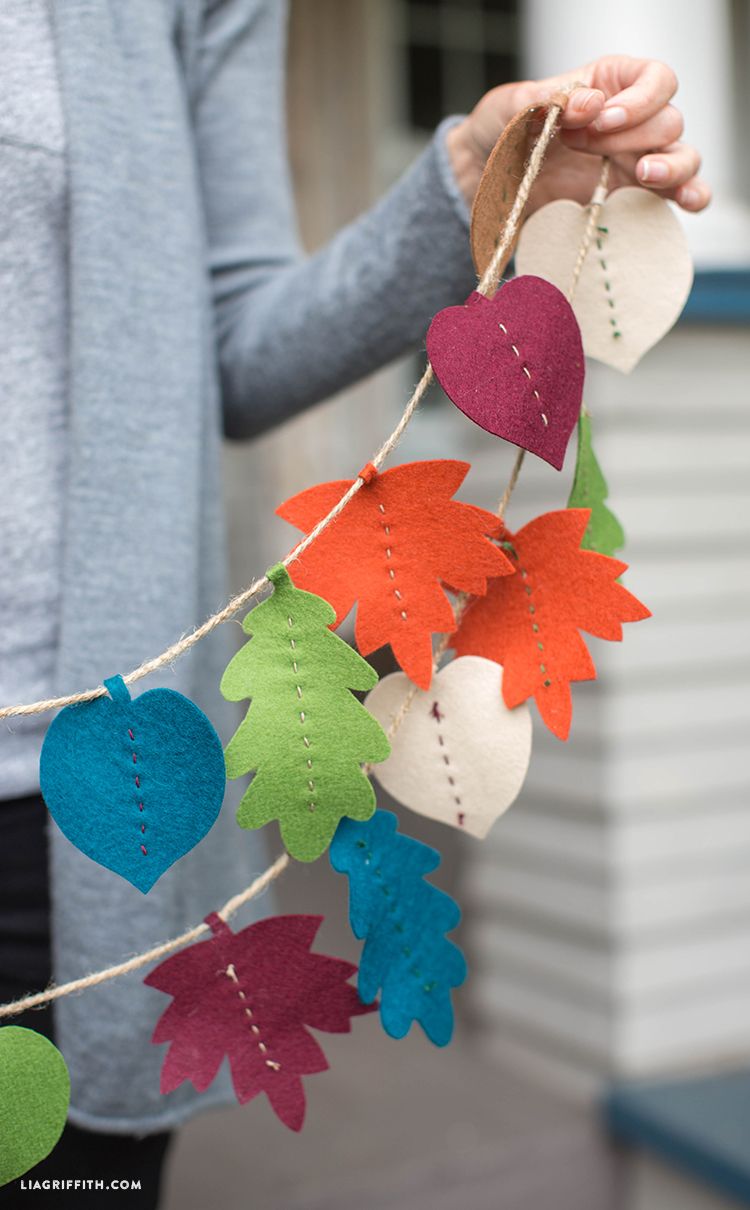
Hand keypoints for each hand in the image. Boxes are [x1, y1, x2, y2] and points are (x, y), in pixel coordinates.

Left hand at [446, 55, 710, 215]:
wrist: (485, 184)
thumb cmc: (500, 134)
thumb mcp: (511, 108)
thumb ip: (547, 101)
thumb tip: (590, 104)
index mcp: (610, 85)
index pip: (656, 80)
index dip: (639, 100)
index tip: (603, 119)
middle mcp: (632, 122)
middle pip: (669, 122)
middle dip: (631, 136)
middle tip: (581, 149)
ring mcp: (635, 162)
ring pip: (685, 157)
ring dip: (674, 166)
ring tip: (643, 175)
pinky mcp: (631, 200)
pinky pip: (678, 196)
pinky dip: (690, 197)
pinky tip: (683, 201)